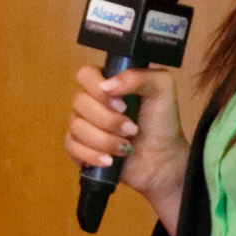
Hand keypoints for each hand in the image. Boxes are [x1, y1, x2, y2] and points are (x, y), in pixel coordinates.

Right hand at [65, 64, 189, 233]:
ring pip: (77, 127)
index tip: (122, 105)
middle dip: (109, 121)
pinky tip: (109, 160)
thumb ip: (137, 76)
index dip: (98, 90)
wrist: (164, 161)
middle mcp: (92, 102)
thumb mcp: (162, 89)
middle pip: (79, 102)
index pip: (85, 75)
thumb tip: (106, 85)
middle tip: (132, 130)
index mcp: (109, 84)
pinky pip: (72, 147)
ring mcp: (84, 125)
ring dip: (105, 141)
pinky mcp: (79, 148)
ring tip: (125, 147)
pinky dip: (92, 155)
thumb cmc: (163, 124)